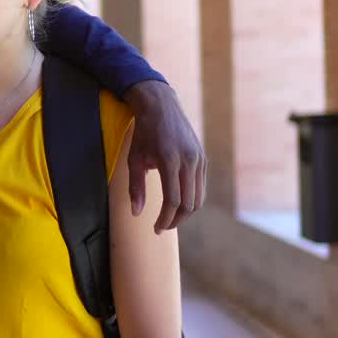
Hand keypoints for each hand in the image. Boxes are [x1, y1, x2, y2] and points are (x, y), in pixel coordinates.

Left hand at [123, 81, 205, 232]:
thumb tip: (136, 213)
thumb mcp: (134, 160)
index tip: (155, 229)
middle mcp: (189, 160)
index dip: (165, 219)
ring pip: (198, 197)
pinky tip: (178, 203)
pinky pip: (200, 186)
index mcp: (170, 161)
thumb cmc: (144, 134)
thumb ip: (135, 187)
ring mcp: (199, 159)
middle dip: (176, 220)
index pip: (173, 200)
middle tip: (162, 227)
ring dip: (185, 212)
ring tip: (170, 218)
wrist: (161, 107)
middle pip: (189, 203)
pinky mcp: (203, 158)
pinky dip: (191, 199)